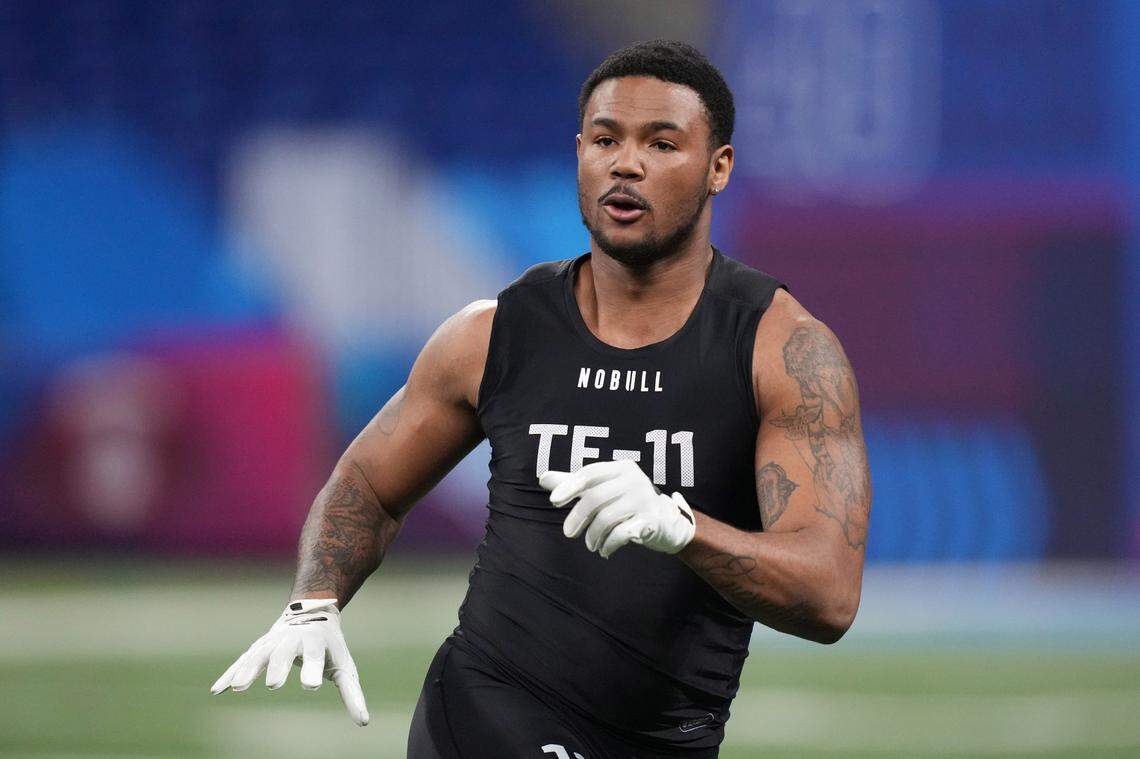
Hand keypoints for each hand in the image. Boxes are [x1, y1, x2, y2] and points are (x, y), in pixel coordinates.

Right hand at [210, 598, 368, 725]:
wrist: (313, 611)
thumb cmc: (330, 647)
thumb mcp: (344, 666)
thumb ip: (352, 694)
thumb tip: (364, 723)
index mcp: (316, 641)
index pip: (315, 655)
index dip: (312, 669)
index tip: (311, 686)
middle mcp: (292, 639)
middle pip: (284, 651)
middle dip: (279, 666)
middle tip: (274, 684)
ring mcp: (272, 642)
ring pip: (258, 654)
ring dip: (248, 669)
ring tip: (239, 688)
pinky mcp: (258, 647)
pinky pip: (242, 661)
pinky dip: (230, 674)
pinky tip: (217, 690)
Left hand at [539, 460, 695, 558]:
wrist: (666, 523)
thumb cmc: (627, 503)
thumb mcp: (602, 491)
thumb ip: (575, 485)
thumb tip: (543, 478)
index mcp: (621, 468)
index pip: (590, 473)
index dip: (570, 485)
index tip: (554, 500)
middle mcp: (634, 479)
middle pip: (596, 497)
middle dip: (578, 517)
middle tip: (568, 533)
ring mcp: (644, 500)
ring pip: (607, 517)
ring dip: (593, 535)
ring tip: (590, 544)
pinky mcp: (651, 521)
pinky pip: (622, 533)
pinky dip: (608, 544)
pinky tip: (604, 550)